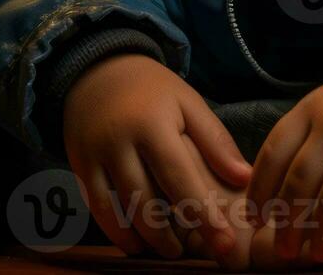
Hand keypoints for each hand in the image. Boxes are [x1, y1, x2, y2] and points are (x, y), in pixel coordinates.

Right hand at [61, 52, 252, 263]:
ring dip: (147, 237)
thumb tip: (245, 178)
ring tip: (171, 251)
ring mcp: (95, 155)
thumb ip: (215, 140)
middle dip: (173, 234)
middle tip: (199, 254)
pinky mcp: (78, 165)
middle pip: (147, 199)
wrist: (98, 69)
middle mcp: (120, 141)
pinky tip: (136, 244)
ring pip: (120, 208)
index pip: (181, 177)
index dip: (204, 214)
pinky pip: (97, 207)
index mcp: (152, 123)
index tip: (225, 245)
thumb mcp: (188, 102)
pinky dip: (116, 231)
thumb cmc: (152, 90)